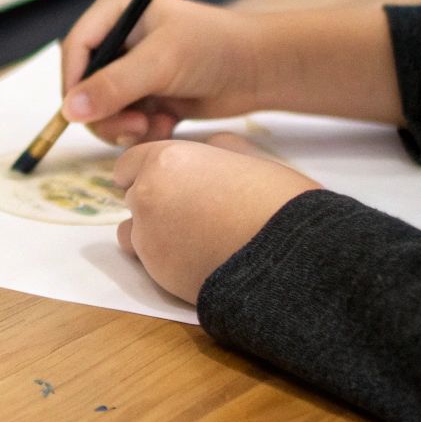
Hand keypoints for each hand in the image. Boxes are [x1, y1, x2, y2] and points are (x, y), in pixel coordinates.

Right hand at [60, 0, 265, 145]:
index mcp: (116, 10)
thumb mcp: (161, 63)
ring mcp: (132, 67)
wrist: (262, 71)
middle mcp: (119, 36)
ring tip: (154, 127)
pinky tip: (167, 125)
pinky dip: (141, 130)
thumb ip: (113, 86)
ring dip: (124, 125)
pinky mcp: (146, 93)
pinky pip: (124, 120)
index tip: (81, 115)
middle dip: (104, 111)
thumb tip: (69, 111)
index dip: (73, 84)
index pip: (76, 49)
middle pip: (84, 83)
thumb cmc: (215, 49)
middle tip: (132, 128)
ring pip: (102, 108)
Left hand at [113, 133, 319, 302]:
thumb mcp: (250, 158)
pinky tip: (199, 259)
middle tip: (193, 211)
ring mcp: (148, 237)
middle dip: (155, 201)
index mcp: (165, 160)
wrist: (291, 261)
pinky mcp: (157, 274)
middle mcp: (146, 196)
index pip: (129, 164)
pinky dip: (166, 261)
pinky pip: (148, 264)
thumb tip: (209, 147)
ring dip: (154, 233)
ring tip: (195, 239)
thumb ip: (216, 149)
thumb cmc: (278, 202)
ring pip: (133, 233)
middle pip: (133, 196)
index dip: (148, 172)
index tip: (166, 183)